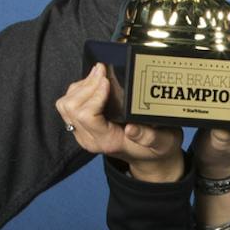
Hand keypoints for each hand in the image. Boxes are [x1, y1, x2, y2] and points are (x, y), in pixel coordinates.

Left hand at [56, 63, 184, 182]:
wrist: (147, 159)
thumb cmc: (155, 148)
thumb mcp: (163, 143)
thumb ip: (150, 137)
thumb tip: (131, 128)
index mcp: (108, 141)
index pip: (87, 116)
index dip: (94, 95)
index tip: (107, 81)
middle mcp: (90, 138)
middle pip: (72, 108)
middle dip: (86, 85)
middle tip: (102, 70)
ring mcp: (83, 132)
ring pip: (66, 105)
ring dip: (80, 86)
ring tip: (98, 74)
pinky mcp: (81, 125)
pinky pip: (68, 104)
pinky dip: (78, 89)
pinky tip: (94, 82)